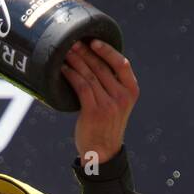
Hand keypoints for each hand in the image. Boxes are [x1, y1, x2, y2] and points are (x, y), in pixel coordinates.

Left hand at [61, 38, 138, 166]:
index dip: (108, 50)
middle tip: (72, 42)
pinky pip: (81, 87)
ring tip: (65, 52)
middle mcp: (122, 97)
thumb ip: (112, 86)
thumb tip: (93, 61)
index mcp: (131, 91)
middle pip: (101, 67)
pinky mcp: (94, 111)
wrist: (102, 153)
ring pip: (90, 75)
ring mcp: (109, 104)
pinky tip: (63, 70)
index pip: (122, 64)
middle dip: (85, 53)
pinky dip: (71, 76)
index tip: (94, 41)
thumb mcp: (117, 104)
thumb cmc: (106, 125)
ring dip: (75, 61)